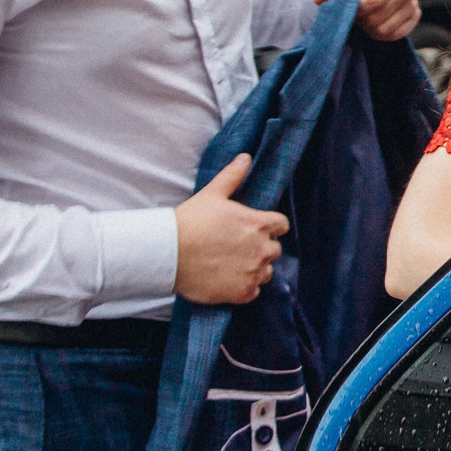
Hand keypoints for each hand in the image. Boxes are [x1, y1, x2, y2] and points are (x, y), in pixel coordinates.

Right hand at [174, 154, 288, 304]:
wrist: (169, 252)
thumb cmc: (191, 220)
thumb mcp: (213, 193)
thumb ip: (233, 176)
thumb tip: (246, 157)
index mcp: (258, 224)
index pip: (281, 225)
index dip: (270, 226)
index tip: (257, 229)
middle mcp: (262, 249)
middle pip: (274, 250)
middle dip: (261, 247)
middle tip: (239, 247)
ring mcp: (253, 272)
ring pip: (266, 272)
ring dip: (255, 268)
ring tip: (233, 264)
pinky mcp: (242, 292)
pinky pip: (254, 291)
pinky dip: (245, 287)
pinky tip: (229, 279)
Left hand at [315, 0, 419, 40]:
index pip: (373, 2)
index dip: (357, 10)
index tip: (350, 6)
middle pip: (378, 19)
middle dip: (362, 20)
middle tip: (357, 12)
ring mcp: (413, 3)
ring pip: (386, 31)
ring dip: (370, 29)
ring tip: (366, 16)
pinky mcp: (415, 15)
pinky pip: (396, 36)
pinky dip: (382, 34)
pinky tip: (376, 21)